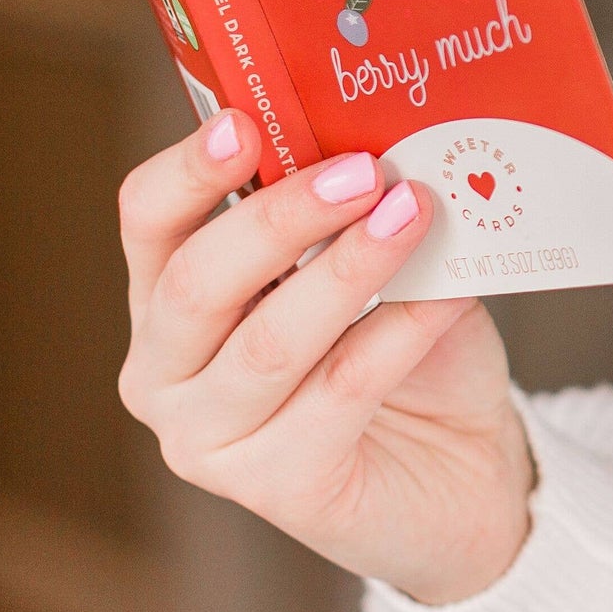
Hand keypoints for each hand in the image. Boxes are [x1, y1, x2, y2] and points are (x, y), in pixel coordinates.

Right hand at [117, 113, 530, 602]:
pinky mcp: (279, 487)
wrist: (465, 468)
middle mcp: (166, 373)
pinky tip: (446, 296)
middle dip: (282, 217)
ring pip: (269, 342)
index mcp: (169, 300)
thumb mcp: (369, 263)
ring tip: (413, 214)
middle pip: (198, 281)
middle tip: (361, 171)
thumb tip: (378, 141)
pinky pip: (340, 392)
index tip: (243, 123)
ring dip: (348, 268)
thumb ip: (349, 212)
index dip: (188, 170)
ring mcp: (211, 440)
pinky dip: (399, 332)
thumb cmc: (404, 350)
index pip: (147, 220)